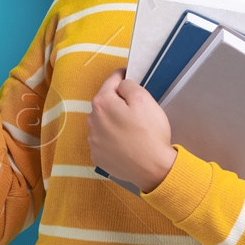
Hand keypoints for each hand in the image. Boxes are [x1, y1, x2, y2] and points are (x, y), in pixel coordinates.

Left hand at [88, 70, 177, 191]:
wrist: (153, 169)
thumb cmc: (150, 132)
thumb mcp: (144, 99)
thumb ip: (128, 85)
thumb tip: (120, 85)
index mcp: (102, 104)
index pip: (110, 82)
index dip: (121, 77)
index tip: (128, 75)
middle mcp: (92, 121)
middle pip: (104, 103)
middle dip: (117, 101)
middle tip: (135, 108)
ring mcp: (93, 141)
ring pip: (102, 123)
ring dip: (112, 121)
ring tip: (131, 128)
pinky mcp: (97, 156)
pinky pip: (103, 141)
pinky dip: (112, 139)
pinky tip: (125, 143)